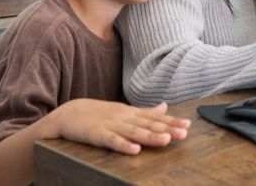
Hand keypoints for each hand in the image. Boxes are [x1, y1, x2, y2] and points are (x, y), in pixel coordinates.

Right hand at [49, 99, 190, 154]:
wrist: (67, 113)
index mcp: (131, 113)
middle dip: (166, 128)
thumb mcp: (124, 111)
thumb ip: (145, 112)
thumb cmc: (98, 114)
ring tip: (165, 140)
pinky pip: (111, 141)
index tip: (188, 125)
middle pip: (148, 124)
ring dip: (150, 136)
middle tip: (183, 133)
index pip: (154, 117)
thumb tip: (165, 106)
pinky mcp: (97, 134)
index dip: (171, 121)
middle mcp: (124, 117)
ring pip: (133, 131)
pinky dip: (123, 145)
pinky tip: (134, 150)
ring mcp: (110, 125)